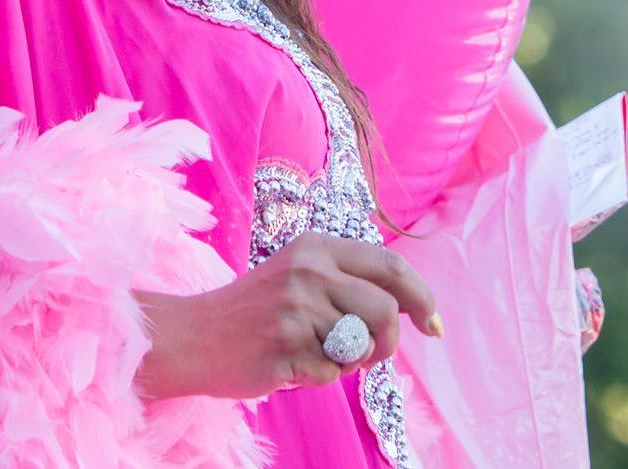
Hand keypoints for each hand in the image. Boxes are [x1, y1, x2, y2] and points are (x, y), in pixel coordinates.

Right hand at [133, 234, 441, 400]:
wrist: (193, 336)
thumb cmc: (255, 311)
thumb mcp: (299, 273)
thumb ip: (348, 281)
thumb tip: (408, 306)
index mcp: (318, 247)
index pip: (391, 267)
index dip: (421, 298)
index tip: (433, 324)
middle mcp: (309, 271)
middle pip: (386, 310)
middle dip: (389, 341)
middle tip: (371, 355)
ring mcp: (296, 309)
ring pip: (361, 345)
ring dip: (349, 362)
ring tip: (318, 355)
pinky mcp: (284, 346)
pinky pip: (331, 374)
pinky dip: (319, 379)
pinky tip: (291, 366)